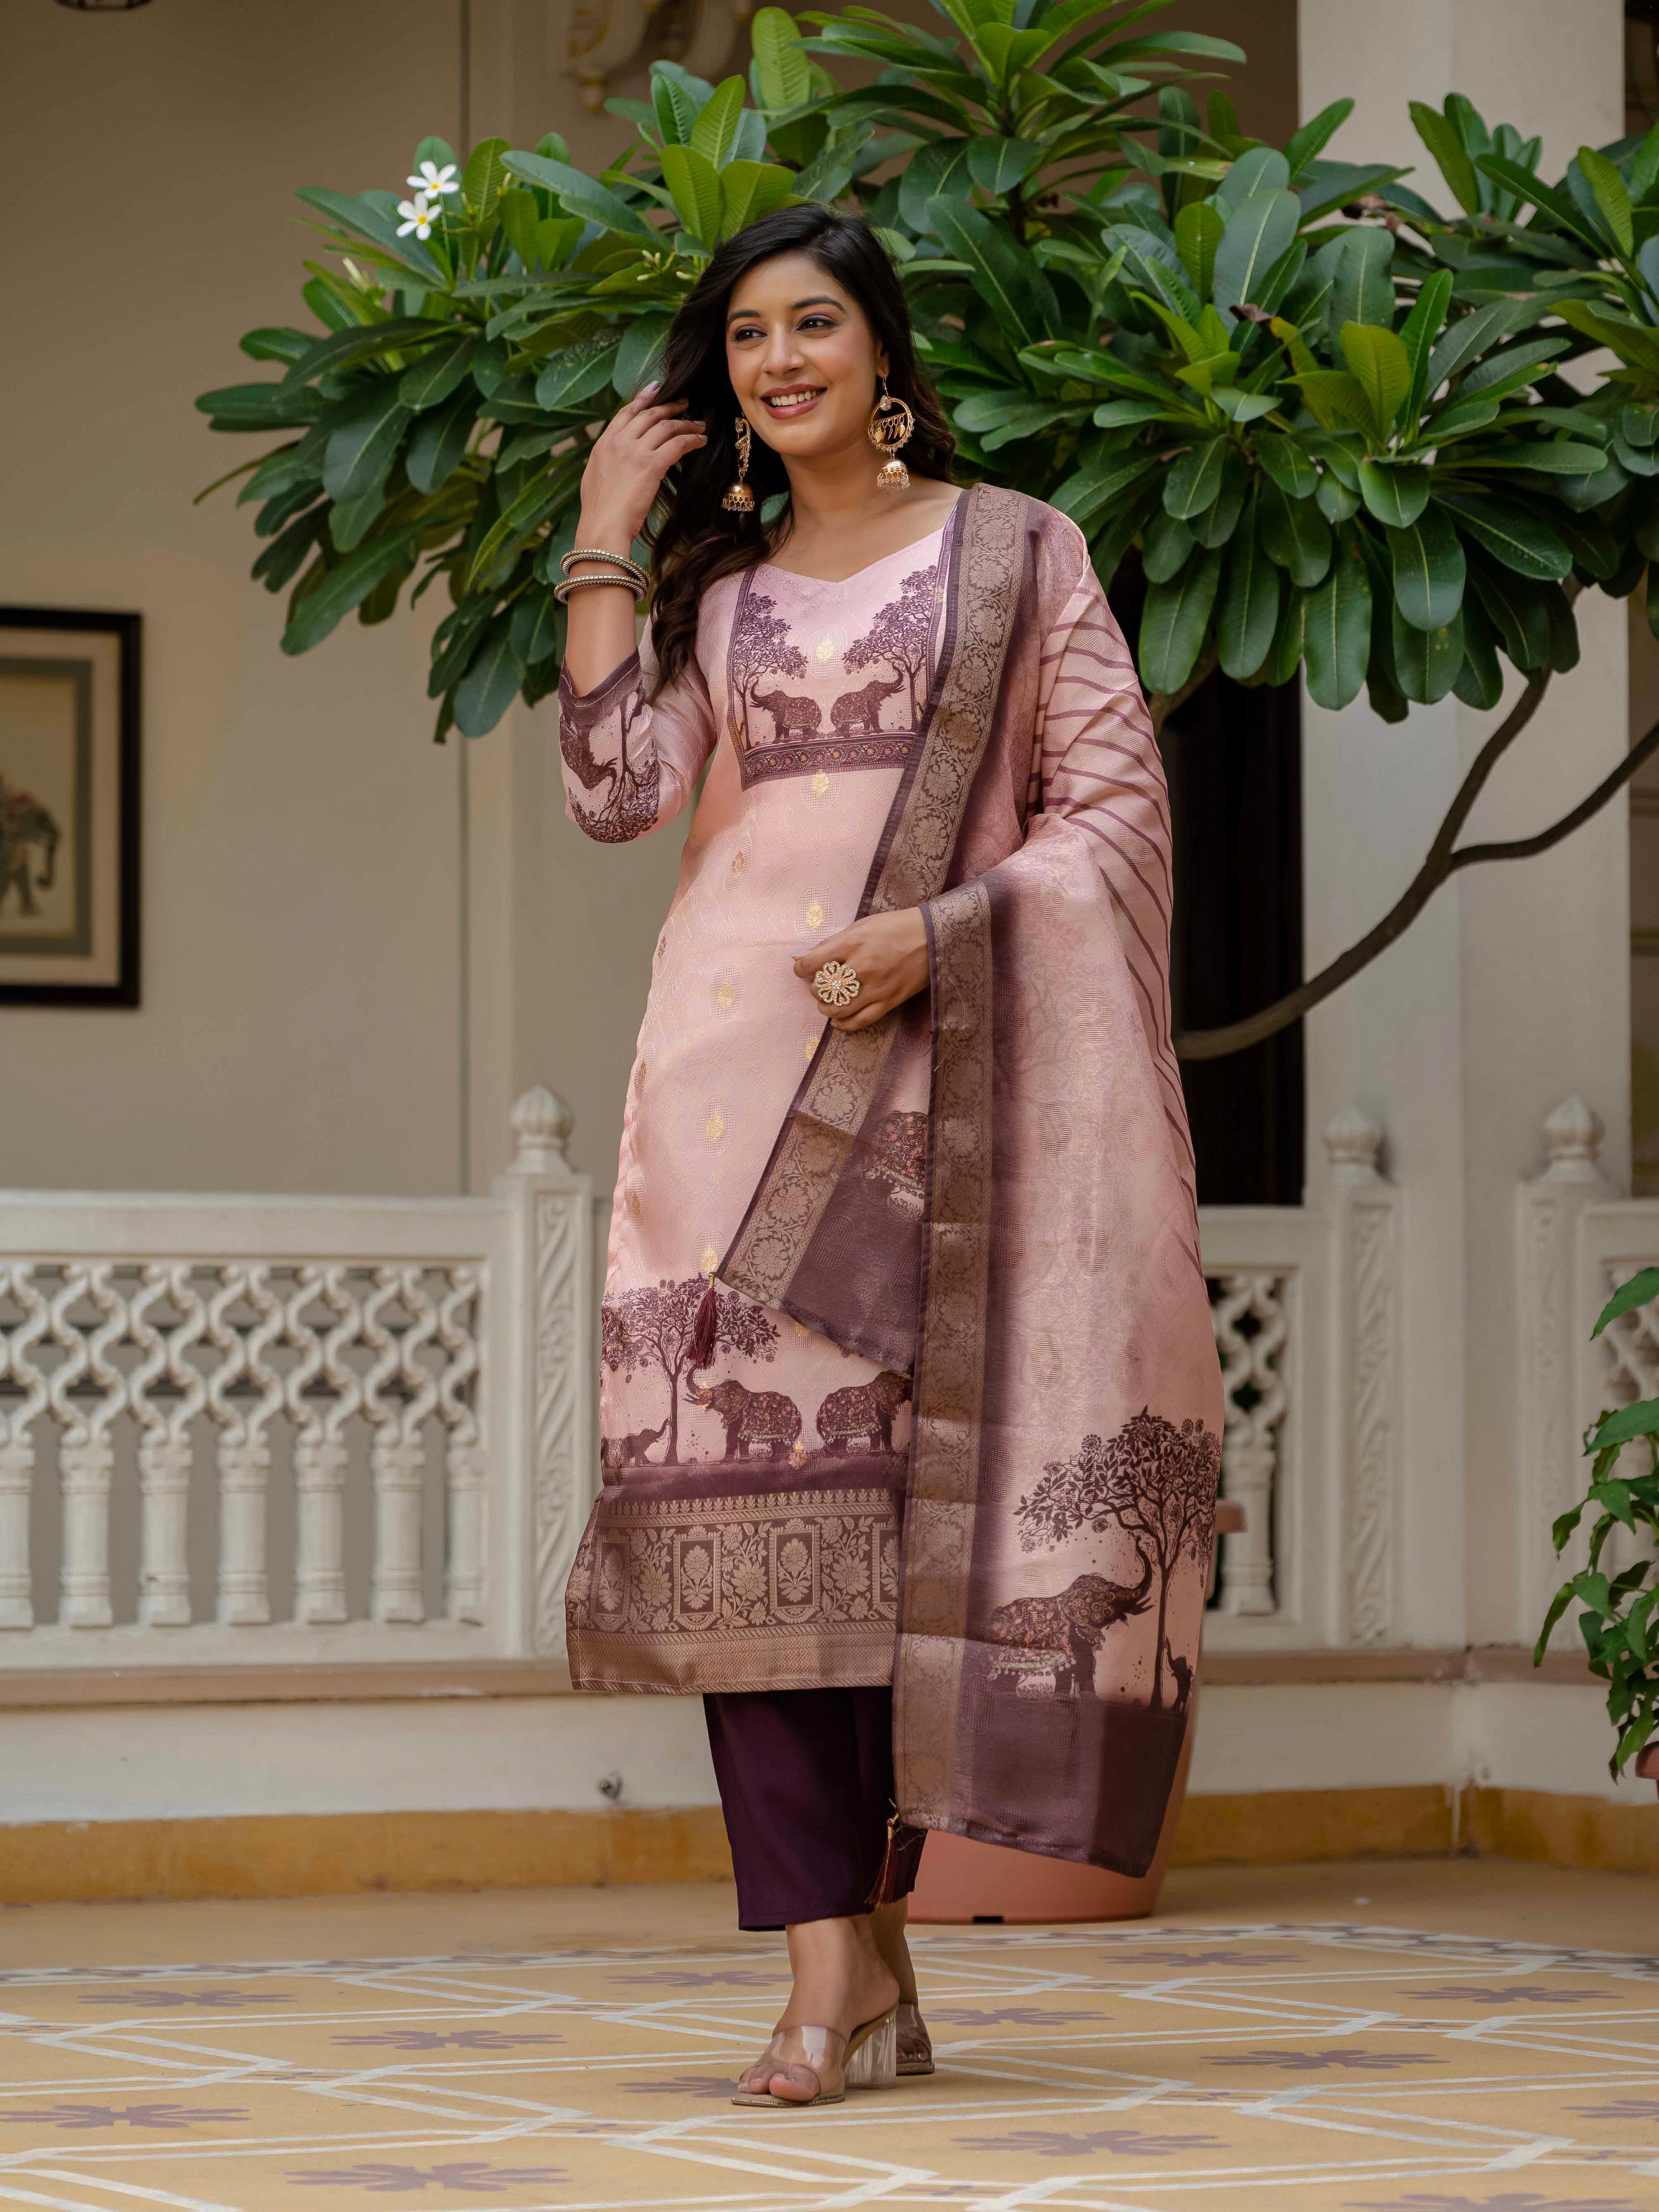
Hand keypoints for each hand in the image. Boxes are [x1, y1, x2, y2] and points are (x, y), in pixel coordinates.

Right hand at [575, 383, 705, 550]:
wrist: (602, 527)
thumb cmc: (599, 511)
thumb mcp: (595, 477)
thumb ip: (607, 459)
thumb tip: (615, 456)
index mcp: (603, 443)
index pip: (626, 413)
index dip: (643, 398)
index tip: (657, 389)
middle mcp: (619, 442)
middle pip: (649, 415)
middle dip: (670, 406)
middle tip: (685, 403)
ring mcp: (635, 452)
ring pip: (666, 427)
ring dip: (686, 424)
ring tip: (699, 425)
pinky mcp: (651, 465)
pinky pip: (677, 445)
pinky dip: (691, 440)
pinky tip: (700, 442)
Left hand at [794, 909, 928, 1031]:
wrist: (933, 936)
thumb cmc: (894, 927)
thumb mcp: (860, 926)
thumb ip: (830, 944)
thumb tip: (800, 958)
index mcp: (852, 943)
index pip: (811, 964)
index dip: (801, 969)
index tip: (803, 970)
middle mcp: (861, 967)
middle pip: (822, 989)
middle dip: (815, 989)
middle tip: (820, 985)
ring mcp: (876, 987)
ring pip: (837, 1009)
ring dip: (826, 1008)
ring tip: (828, 1002)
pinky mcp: (889, 1001)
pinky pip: (860, 1021)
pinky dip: (844, 1024)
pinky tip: (838, 1021)